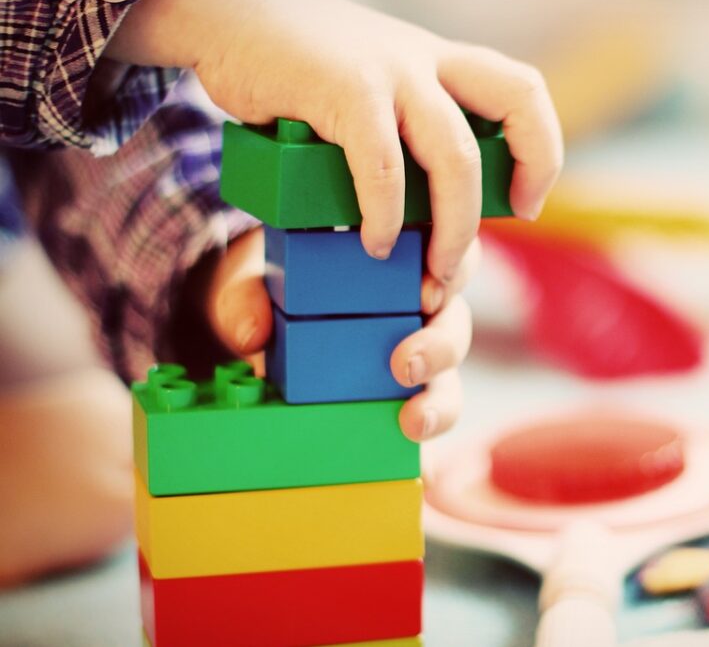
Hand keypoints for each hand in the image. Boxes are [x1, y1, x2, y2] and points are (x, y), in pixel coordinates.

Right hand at [107, 0, 561, 294]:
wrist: (227, 16)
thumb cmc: (297, 71)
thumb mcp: (370, 90)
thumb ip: (401, 132)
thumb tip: (420, 215)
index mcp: (439, 63)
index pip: (523, 92)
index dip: (541, 148)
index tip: (526, 203)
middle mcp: (426, 61)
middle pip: (518, 102)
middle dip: (527, 175)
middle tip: (492, 236)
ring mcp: (390, 72)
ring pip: (456, 156)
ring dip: (454, 227)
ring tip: (432, 271)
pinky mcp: (344, 90)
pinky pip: (383, 167)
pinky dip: (384, 215)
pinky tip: (372, 242)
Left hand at [204, 228, 476, 440]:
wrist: (259, 328)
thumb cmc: (273, 289)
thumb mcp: (254, 282)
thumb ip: (246, 298)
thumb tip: (251, 333)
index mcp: (400, 261)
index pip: (449, 256)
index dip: (453, 272)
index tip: (426, 294)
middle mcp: (419, 308)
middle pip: (455, 321)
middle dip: (441, 345)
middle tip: (406, 364)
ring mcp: (417, 355)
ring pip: (450, 376)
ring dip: (441, 400)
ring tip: (414, 420)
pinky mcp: (406, 397)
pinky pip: (430, 415)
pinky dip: (431, 437)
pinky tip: (421, 458)